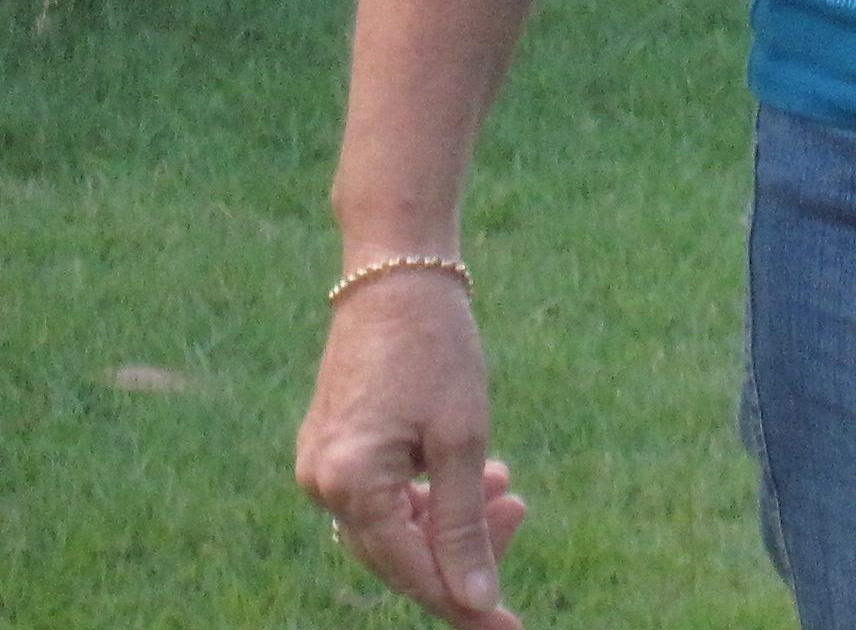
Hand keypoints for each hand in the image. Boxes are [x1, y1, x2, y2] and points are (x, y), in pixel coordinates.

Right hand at [299, 274, 529, 627]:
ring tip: (508, 486)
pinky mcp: (334, 447)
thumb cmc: (436, 350)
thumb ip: (464, 524)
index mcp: (347, 485)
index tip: (509, 627)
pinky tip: (478, 474)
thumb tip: (476, 600)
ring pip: (394, 523)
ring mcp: (321, 466)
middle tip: (520, 509)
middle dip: (464, 545)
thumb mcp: (462, 439)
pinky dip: (430, 492)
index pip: (411, 571)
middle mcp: (320, 484)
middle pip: (400, 553)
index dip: (465, 600)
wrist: (399, 275)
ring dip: (452, 515)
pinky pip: (383, 494)